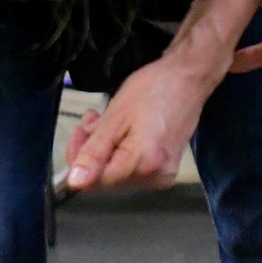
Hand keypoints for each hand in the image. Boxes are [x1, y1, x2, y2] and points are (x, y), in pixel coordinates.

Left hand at [66, 0, 260, 189]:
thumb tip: (74, 183)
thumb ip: (93, 152)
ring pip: (116, 176)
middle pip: (105, 180)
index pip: (95, 182)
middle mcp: (155, 177)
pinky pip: (131, 171)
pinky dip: (121, 153)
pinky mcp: (166, 171)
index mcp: (143, 163)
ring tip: (111, 123)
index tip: (82, 131)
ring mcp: (163, 176)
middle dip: (93, 153)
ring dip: (106, 151)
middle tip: (95, 121)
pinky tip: (124, 133)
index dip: (80, 159)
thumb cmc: (152, 90)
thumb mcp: (115, 117)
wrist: (187, 79)